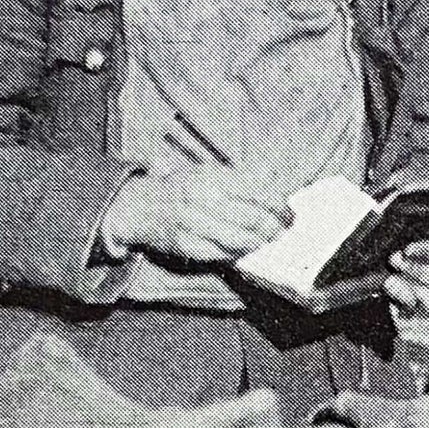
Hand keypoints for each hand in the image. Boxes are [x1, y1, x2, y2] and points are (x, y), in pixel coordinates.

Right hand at [100, 165, 290, 265]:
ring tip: (267, 243)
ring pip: (240, 239)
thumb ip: (239, 180)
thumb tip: (274, 187)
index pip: (257, 192)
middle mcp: (201, 198)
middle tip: (283, 233)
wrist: (138, 205)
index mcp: (210, 177)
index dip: (279, 207)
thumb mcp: (208, 174)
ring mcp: (192, 222)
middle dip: (274, 229)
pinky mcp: (186, 244)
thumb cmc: (181, 189)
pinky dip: (238, 254)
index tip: (289, 215)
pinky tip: (245, 251)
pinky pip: (221, 254)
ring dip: (259, 244)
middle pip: (253, 218)